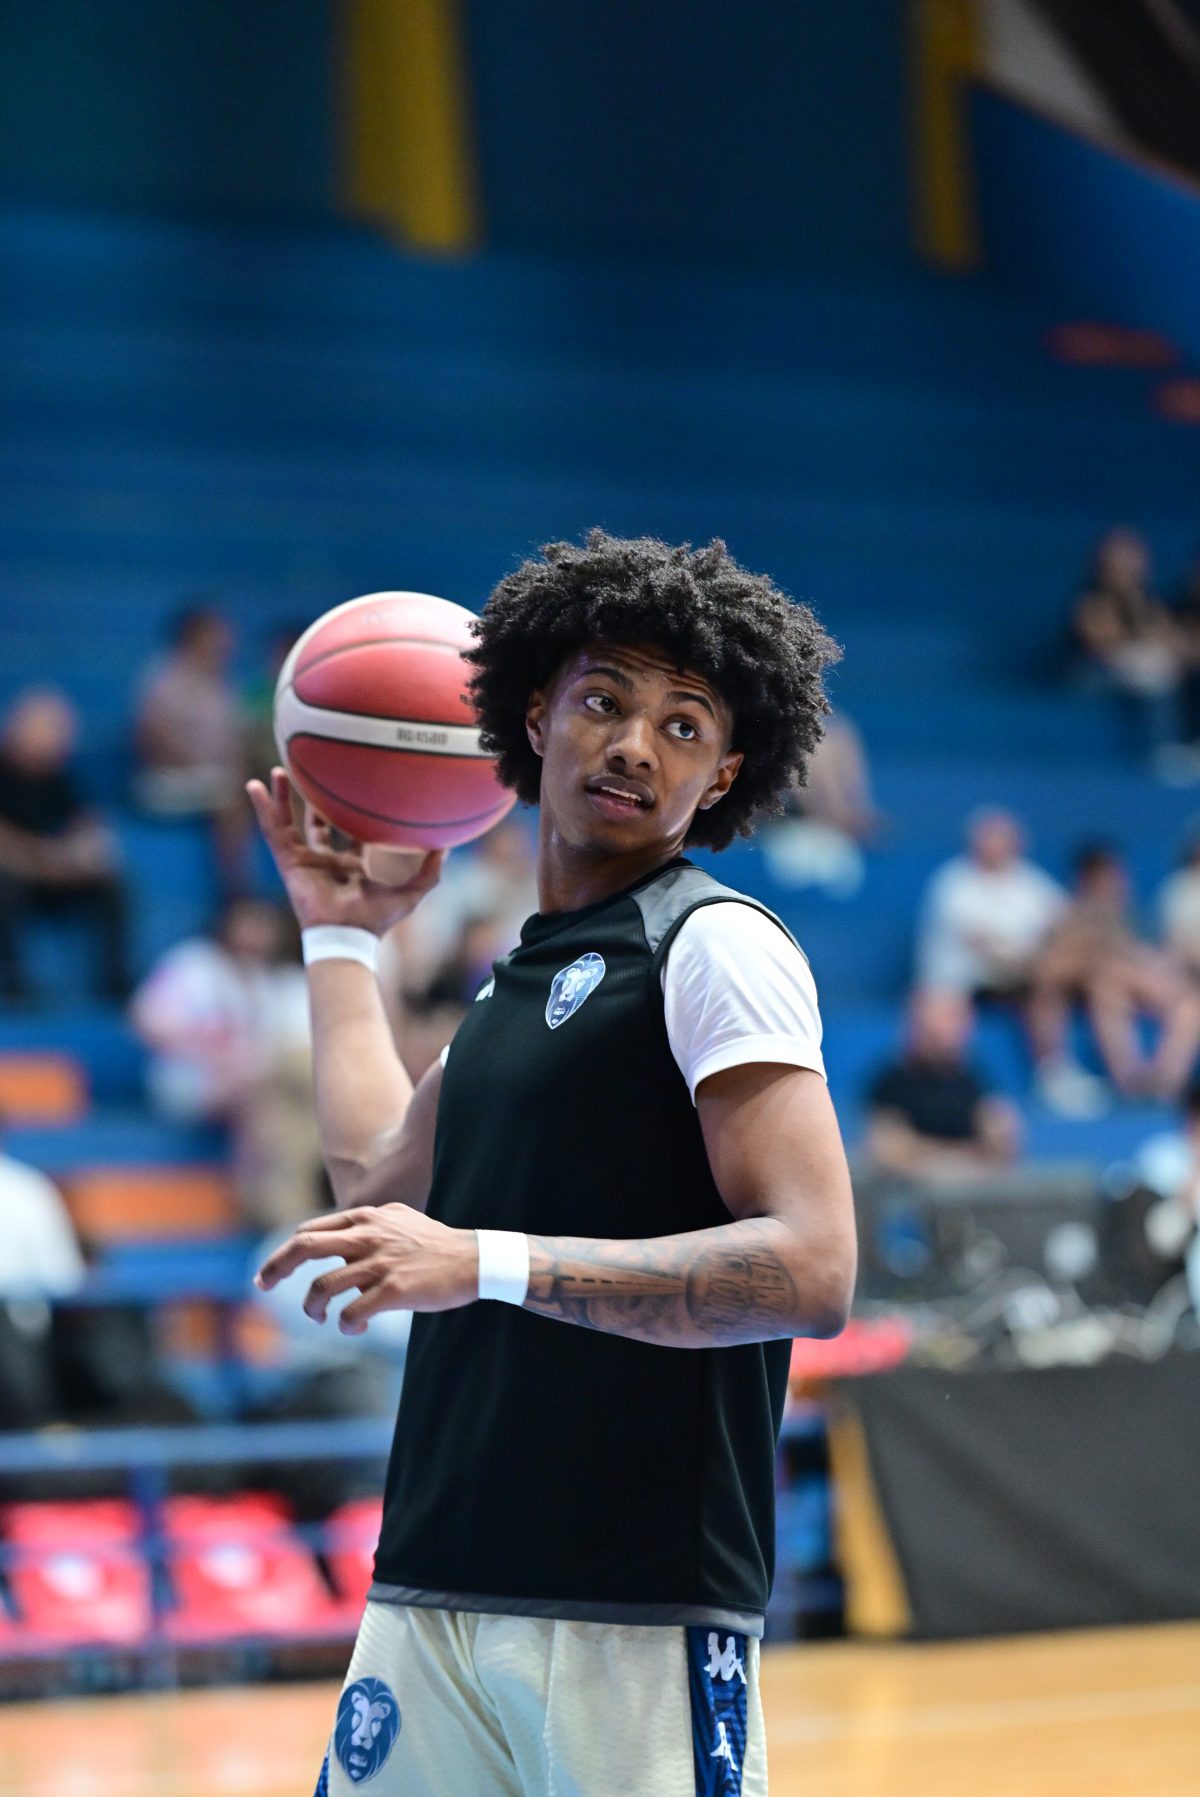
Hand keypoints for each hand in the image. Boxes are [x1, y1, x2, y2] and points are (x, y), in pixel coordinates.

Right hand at [246, 766, 443, 932]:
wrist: (348, 933)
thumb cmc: (377, 918)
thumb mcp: (411, 891)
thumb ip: (430, 871)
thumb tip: (447, 846)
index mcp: (353, 865)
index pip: (353, 832)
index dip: (355, 812)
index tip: (357, 786)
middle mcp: (328, 861)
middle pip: (319, 823)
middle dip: (316, 801)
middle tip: (317, 773)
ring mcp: (306, 861)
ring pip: (291, 823)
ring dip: (285, 798)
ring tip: (281, 769)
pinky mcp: (289, 862)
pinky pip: (273, 831)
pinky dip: (263, 809)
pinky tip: (254, 787)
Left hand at [254, 1203, 478, 1332]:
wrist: (474, 1259)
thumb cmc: (434, 1244)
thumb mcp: (397, 1220)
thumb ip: (366, 1225)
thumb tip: (336, 1240)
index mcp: (366, 1218)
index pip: (310, 1231)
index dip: (283, 1252)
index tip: (269, 1274)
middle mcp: (368, 1236)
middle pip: (304, 1247)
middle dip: (276, 1268)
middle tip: (261, 1286)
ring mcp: (380, 1263)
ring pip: (324, 1288)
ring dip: (312, 1308)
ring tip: (320, 1318)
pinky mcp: (394, 1290)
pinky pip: (352, 1312)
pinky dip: (346, 1324)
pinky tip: (355, 1327)